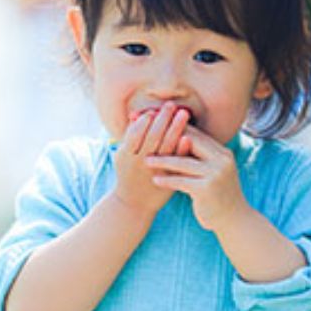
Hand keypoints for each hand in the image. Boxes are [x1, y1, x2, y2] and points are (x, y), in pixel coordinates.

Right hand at [111, 101, 191, 216]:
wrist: (133, 204)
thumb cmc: (128, 175)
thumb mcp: (122, 156)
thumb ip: (129, 137)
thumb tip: (136, 115)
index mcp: (126, 155)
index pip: (135, 132)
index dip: (146, 120)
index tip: (155, 109)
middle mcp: (139, 161)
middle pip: (151, 137)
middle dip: (162, 119)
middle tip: (171, 105)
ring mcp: (153, 170)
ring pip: (165, 147)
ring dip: (175, 128)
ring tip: (184, 113)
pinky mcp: (166, 177)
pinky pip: (174, 161)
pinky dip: (181, 148)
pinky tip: (188, 136)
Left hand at [144, 123, 249, 231]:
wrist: (233, 220)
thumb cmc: (216, 194)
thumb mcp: (210, 171)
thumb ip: (197, 157)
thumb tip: (175, 137)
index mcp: (222, 152)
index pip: (196, 133)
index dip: (174, 127)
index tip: (157, 128)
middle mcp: (221, 160)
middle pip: (190, 142)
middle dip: (166, 138)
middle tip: (146, 136)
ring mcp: (216, 174)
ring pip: (183, 162)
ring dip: (162, 160)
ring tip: (145, 160)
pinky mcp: (207, 190)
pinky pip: (182, 182)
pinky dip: (167, 180)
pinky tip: (155, 180)